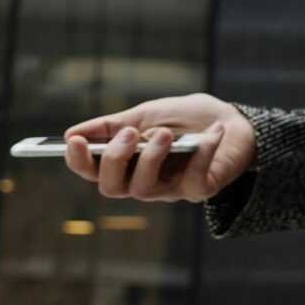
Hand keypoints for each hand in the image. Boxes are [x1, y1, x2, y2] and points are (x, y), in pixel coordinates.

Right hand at [64, 94, 254, 202]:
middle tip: (129, 133)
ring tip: (163, 133)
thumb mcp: (149, 114)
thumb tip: (70, 134)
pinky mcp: (200, 190)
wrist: (234, 122)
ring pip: (144, 189)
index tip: (74, 141)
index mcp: (127, 163)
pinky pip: (194, 182)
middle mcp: (144, 181)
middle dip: (114, 161)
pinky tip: (211, 132)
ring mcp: (171, 189)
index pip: (94, 172)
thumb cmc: (187, 119)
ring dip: (151, 158)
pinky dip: (202, 154)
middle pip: (112, 188)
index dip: (79, 161)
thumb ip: (114, 125)